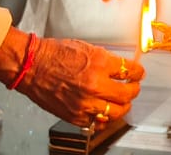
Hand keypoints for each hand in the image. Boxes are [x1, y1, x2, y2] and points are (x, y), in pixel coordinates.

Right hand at [19, 37, 142, 126]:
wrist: (32, 66)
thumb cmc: (54, 54)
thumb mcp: (86, 48)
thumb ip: (105, 60)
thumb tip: (119, 67)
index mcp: (99, 63)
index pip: (130, 71)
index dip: (138, 73)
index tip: (138, 74)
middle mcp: (94, 84)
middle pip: (127, 94)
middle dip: (134, 90)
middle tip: (134, 88)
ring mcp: (85, 103)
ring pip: (116, 112)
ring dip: (122, 107)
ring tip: (123, 102)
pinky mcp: (75, 115)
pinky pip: (97, 121)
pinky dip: (103, 117)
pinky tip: (105, 112)